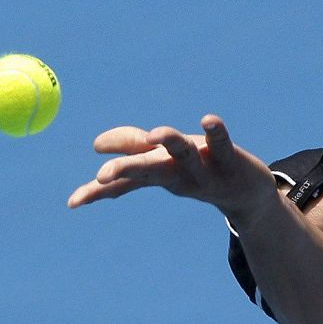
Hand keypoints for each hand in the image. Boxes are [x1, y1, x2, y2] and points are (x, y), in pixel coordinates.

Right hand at [66, 115, 277, 224]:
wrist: (249, 195)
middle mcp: (178, 174)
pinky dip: (215, 132)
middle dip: (126, 170)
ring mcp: (205, 169)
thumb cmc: (199, 172)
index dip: (99, 191)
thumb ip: (133, 149)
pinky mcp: (231, 160)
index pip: (125, 182)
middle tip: (103, 176)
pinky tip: (208, 120)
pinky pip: (221, 144)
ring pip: (184, 154)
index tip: (73, 203)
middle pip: (149, 170)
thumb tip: (97, 145)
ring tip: (155, 134)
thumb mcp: (165, 162)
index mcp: (159, 175)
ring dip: (169, 143)